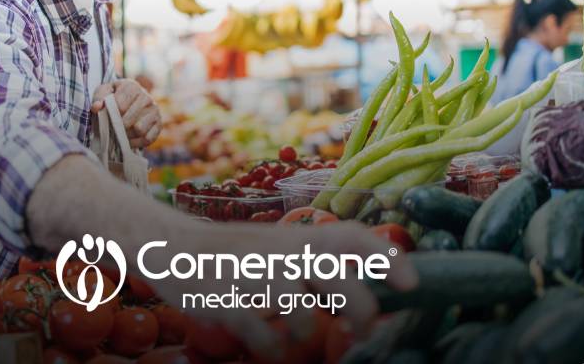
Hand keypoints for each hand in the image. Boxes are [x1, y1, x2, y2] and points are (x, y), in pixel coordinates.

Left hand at [92, 79, 161, 148]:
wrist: (129, 103)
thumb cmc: (114, 98)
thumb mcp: (104, 93)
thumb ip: (98, 98)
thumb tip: (97, 107)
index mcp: (132, 86)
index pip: (120, 106)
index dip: (112, 115)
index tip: (108, 116)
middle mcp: (146, 97)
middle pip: (129, 120)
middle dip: (118, 127)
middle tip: (113, 127)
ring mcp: (155, 110)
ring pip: (139, 130)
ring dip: (127, 135)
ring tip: (121, 132)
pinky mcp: (159, 124)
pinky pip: (148, 138)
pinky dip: (137, 142)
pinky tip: (130, 139)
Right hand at [143, 218, 417, 356]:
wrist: (172, 245)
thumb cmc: (232, 251)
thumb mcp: (275, 245)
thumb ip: (312, 259)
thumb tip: (358, 280)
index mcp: (296, 236)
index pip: (351, 235)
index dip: (385, 256)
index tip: (411, 282)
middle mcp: (281, 251)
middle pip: (341, 280)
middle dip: (361, 311)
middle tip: (362, 333)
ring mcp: (254, 276)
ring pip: (305, 317)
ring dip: (308, 335)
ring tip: (296, 337)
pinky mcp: (227, 299)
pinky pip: (263, 336)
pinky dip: (269, 348)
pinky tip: (262, 344)